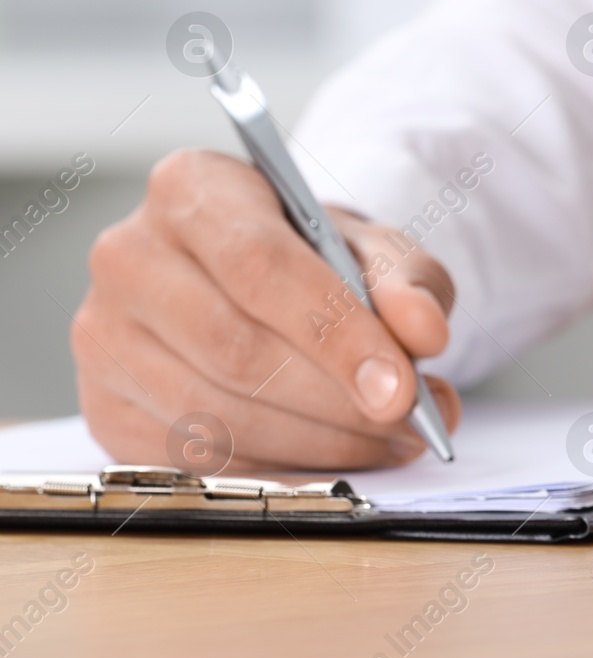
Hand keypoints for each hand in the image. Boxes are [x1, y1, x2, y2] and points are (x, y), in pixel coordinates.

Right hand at [73, 149, 461, 469]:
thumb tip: (424, 332)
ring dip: (318, 444)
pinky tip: (333, 455)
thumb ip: (409, 282)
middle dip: (336, 402)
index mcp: (191, 189)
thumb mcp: (375, 250)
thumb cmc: (316, 258)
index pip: (259, 268)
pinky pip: (195, 460)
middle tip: (406, 423)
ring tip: (387, 439)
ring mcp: (103, 335)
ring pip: (215, 416)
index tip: (400, 389)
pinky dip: (278, 469)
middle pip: (235, 351)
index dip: (336, 336)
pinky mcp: (104, 406)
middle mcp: (128, 256)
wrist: (261, 280)